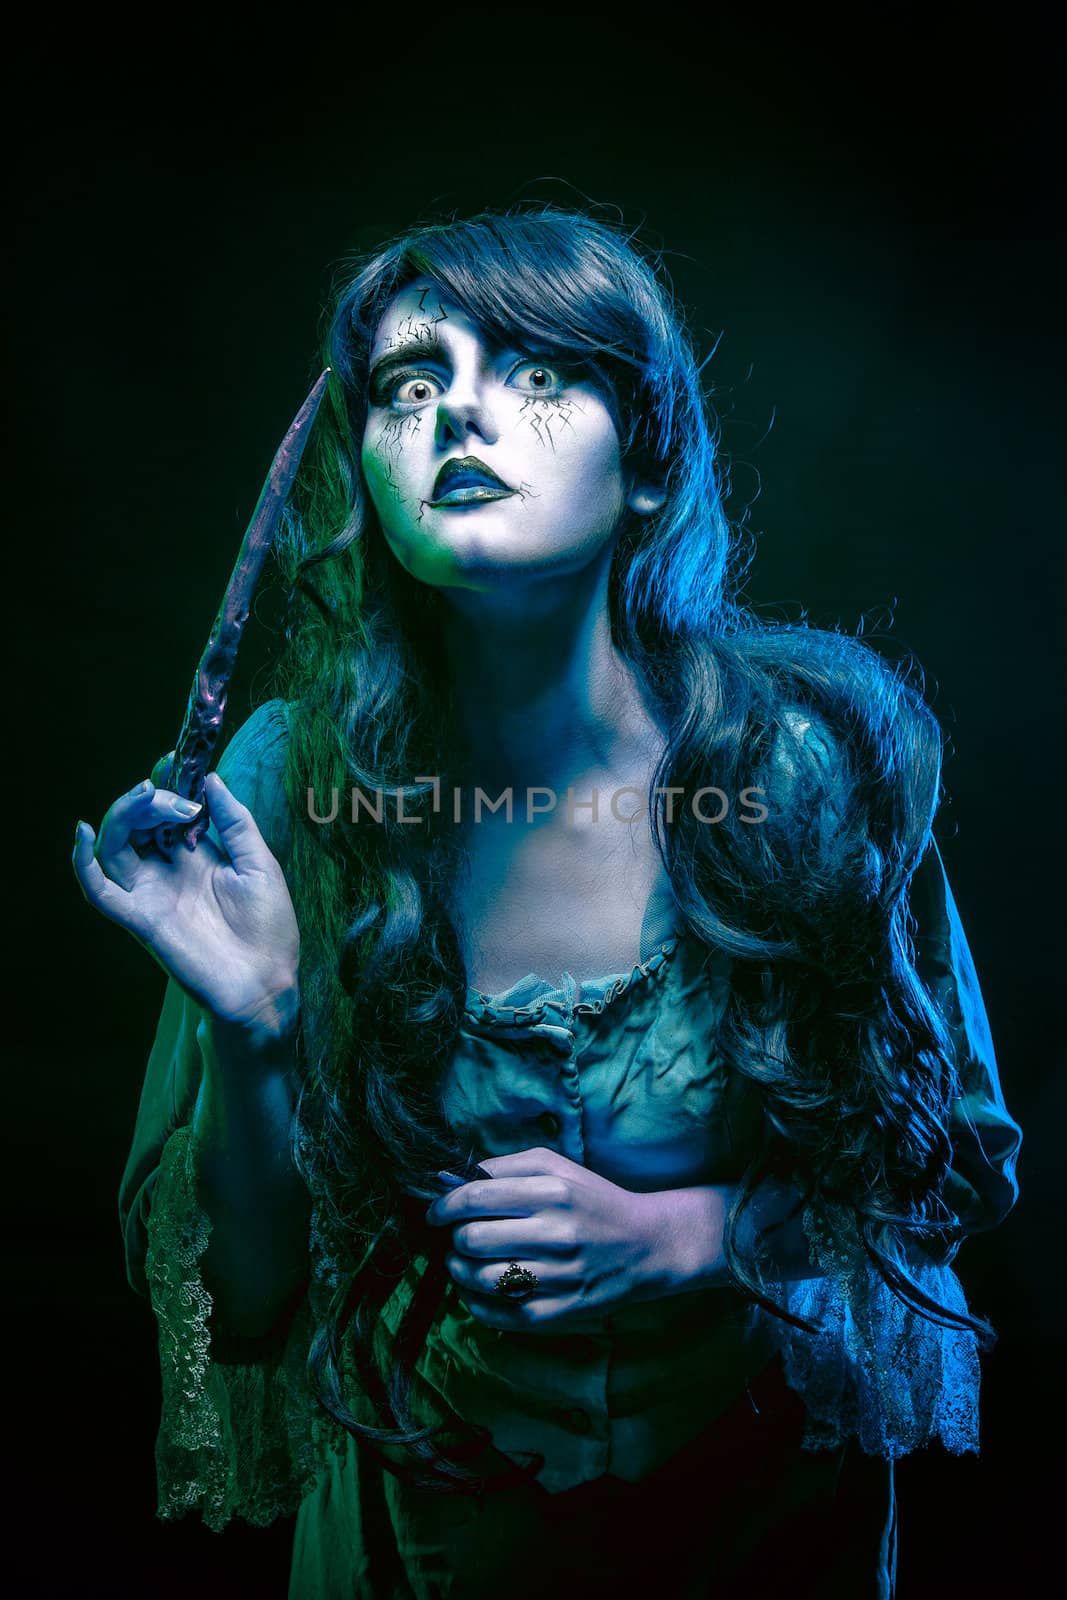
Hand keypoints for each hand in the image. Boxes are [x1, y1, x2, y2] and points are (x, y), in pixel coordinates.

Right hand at [72, 767, 299, 1034]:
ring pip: (114, 846)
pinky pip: (100, 892)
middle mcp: (168, 872)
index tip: (174, 758)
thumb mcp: (260, 862)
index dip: (165, 783)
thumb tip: (212, 779)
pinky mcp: (140, 919)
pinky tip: (83, 832)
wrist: (268, 982)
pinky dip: (82, 864)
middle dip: (150, 797)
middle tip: (174, 793)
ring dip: (123, 815)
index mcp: (196, 857)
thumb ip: (235, 822)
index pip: (166, 811)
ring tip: (149, 798)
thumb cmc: (269, 928)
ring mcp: (151, 894)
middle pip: (136, 823)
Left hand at [425, 1147, 708, 1331]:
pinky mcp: (560, 1312)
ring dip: (459, 1270)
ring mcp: (558, 1277)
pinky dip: (476, 1302)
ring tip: (464, 1261)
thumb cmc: (594, 1200)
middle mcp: (556, 1234)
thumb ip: (505, 1166)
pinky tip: (478, 1288)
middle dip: (453, 1238)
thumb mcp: (557, 1168)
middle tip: (457, 1236)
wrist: (646, 1245)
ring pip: (481, 1279)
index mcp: (552, 1193)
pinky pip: (500, 1314)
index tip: (435, 1211)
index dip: (444, 1205)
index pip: (476, 1198)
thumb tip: (451, 1177)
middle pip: (472, 1240)